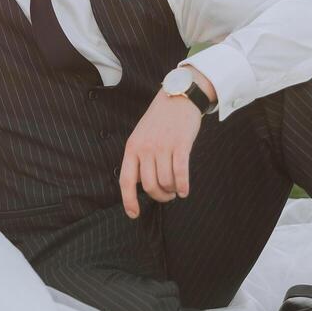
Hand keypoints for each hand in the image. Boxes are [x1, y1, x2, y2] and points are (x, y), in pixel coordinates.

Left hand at [119, 90, 201, 217]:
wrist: (178, 97)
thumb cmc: (159, 120)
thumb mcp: (141, 136)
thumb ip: (139, 158)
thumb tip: (141, 185)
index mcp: (132, 148)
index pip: (126, 180)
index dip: (128, 201)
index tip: (133, 214)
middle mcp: (145, 148)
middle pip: (150, 186)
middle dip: (160, 197)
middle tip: (167, 196)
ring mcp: (163, 146)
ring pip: (166, 182)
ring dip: (173, 191)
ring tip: (176, 189)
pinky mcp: (180, 145)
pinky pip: (181, 173)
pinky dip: (183, 186)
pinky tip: (185, 191)